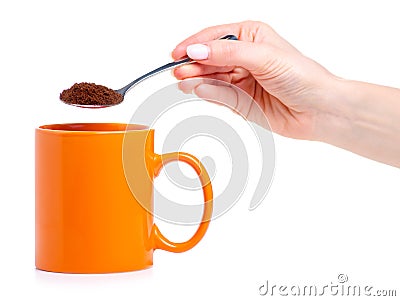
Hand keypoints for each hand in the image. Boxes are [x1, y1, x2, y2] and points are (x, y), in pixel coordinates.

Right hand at [172, 21, 336, 139]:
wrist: (318, 110)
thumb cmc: (302, 76)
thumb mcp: (264, 57)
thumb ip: (229, 53)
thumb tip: (198, 50)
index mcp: (251, 37)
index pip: (215, 37)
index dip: (195, 45)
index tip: (178, 54)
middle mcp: (244, 57)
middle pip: (210, 58)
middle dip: (193, 64)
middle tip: (179, 72)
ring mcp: (241, 79)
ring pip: (211, 77)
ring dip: (197, 79)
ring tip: (184, 81)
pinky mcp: (240, 100)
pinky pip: (219, 95)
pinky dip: (208, 93)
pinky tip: (199, 90)